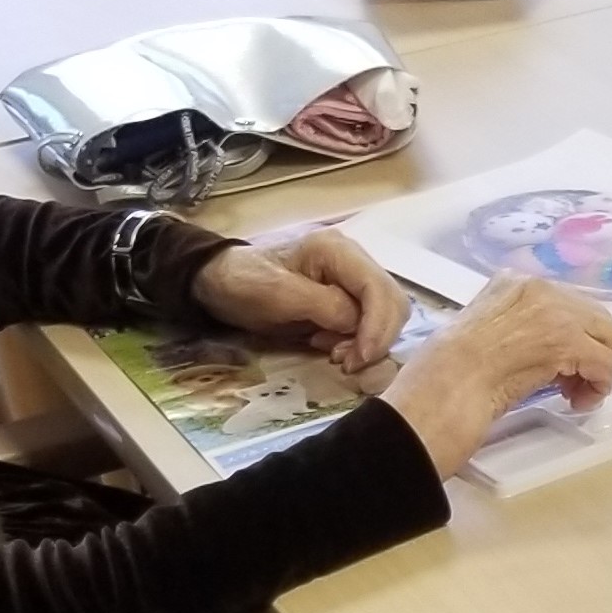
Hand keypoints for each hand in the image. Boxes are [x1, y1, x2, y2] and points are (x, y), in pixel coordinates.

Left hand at [191, 228, 408, 370]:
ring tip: (336, 356)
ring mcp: (351, 276)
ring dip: (367, 342)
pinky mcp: (346, 295)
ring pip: (385, 314)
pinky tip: (331, 347)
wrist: (220, 281)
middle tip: (346, 363)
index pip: (378, 288)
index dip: (377, 327)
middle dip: (375, 337)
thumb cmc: (244, 283)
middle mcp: (353, 258)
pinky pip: (368, 321)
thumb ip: (324, 306)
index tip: (360, 358)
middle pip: (391, 301)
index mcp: (336, 249)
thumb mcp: (278, 295)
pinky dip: (357, 340)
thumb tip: (356, 325)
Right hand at [380, 273, 611, 475]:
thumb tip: (548, 348)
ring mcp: (556, 311)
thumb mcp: (484, 334)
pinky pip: (605, 363)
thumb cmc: (451, 372)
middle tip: (573, 383)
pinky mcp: (569, 341)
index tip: (563, 363)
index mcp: (514, 283)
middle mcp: (539, 287)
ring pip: (608, 337)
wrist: (445, 384)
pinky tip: (577, 401)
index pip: (568, 302)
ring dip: (598, 370)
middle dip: (592, 351)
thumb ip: (518, 328)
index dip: (574, 334)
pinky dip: (599, 386)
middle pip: (595, 316)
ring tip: (574, 394)